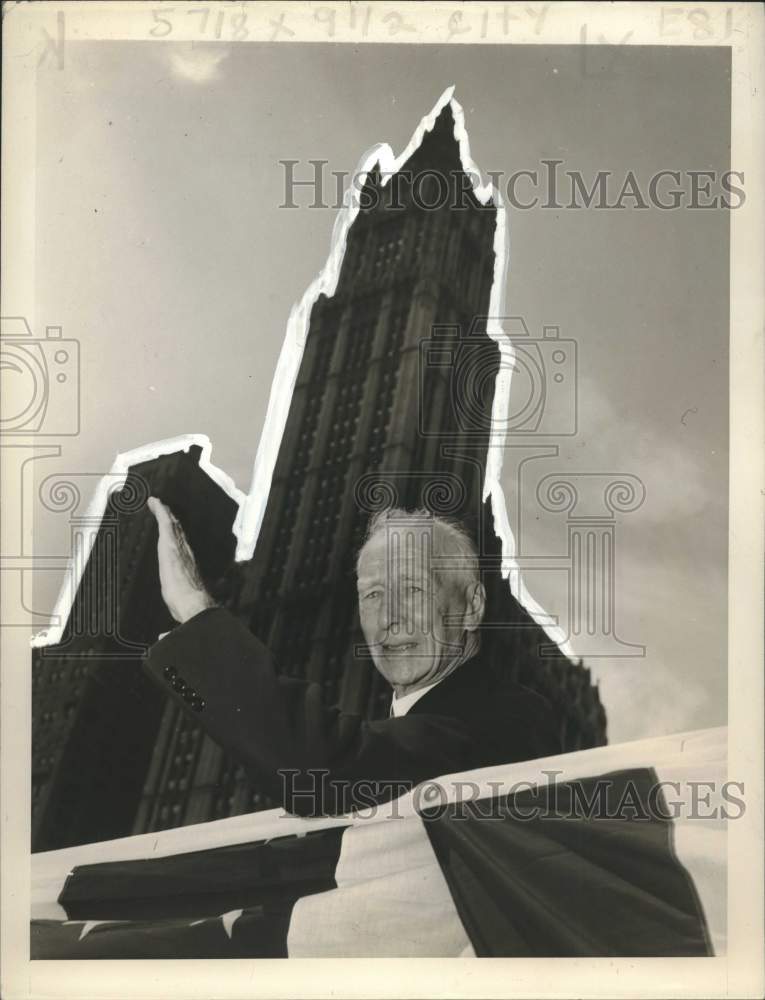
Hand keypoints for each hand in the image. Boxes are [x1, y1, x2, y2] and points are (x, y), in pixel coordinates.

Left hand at [147, 496, 216, 623]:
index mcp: (188, 570)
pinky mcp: (170, 545)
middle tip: (167, 510)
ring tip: (160, 503)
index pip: (183, 552)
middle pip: (179, 534)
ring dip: (167, 514)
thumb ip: (170, 626)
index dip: (179, 541)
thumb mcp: (177, 616)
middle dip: (173, 522)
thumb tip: (164, 639)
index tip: (174, 532)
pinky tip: (155, 502)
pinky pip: (166, 524)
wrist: (193, 606)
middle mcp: (186, 556)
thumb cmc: (188, 611)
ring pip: (173, 527)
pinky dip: (161, 512)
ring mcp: (178, 549)